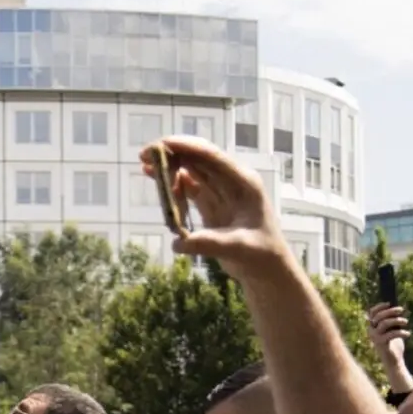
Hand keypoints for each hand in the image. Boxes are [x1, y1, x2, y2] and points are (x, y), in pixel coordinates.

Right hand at [138, 137, 287, 275]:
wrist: (267, 268)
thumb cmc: (261, 256)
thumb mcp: (238, 249)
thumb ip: (210, 243)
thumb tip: (178, 243)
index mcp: (243, 182)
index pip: (212, 157)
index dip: (186, 147)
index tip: (161, 144)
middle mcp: (232, 181)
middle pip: (199, 159)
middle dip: (172, 153)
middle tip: (144, 154)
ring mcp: (221, 192)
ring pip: (192, 171)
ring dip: (170, 167)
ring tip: (145, 166)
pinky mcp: (212, 204)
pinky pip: (189, 188)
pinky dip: (173, 184)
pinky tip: (157, 183)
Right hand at [367, 303, 409, 361]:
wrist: (394, 361)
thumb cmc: (394, 345)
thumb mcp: (393, 331)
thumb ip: (392, 322)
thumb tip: (399, 310)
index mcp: (372, 327)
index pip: (372, 313)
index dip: (379, 307)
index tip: (389, 303)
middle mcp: (371, 331)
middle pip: (379, 316)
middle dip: (391, 311)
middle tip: (402, 310)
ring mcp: (375, 337)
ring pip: (384, 323)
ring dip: (396, 320)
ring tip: (406, 322)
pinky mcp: (381, 343)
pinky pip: (391, 334)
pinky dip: (401, 332)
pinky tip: (408, 334)